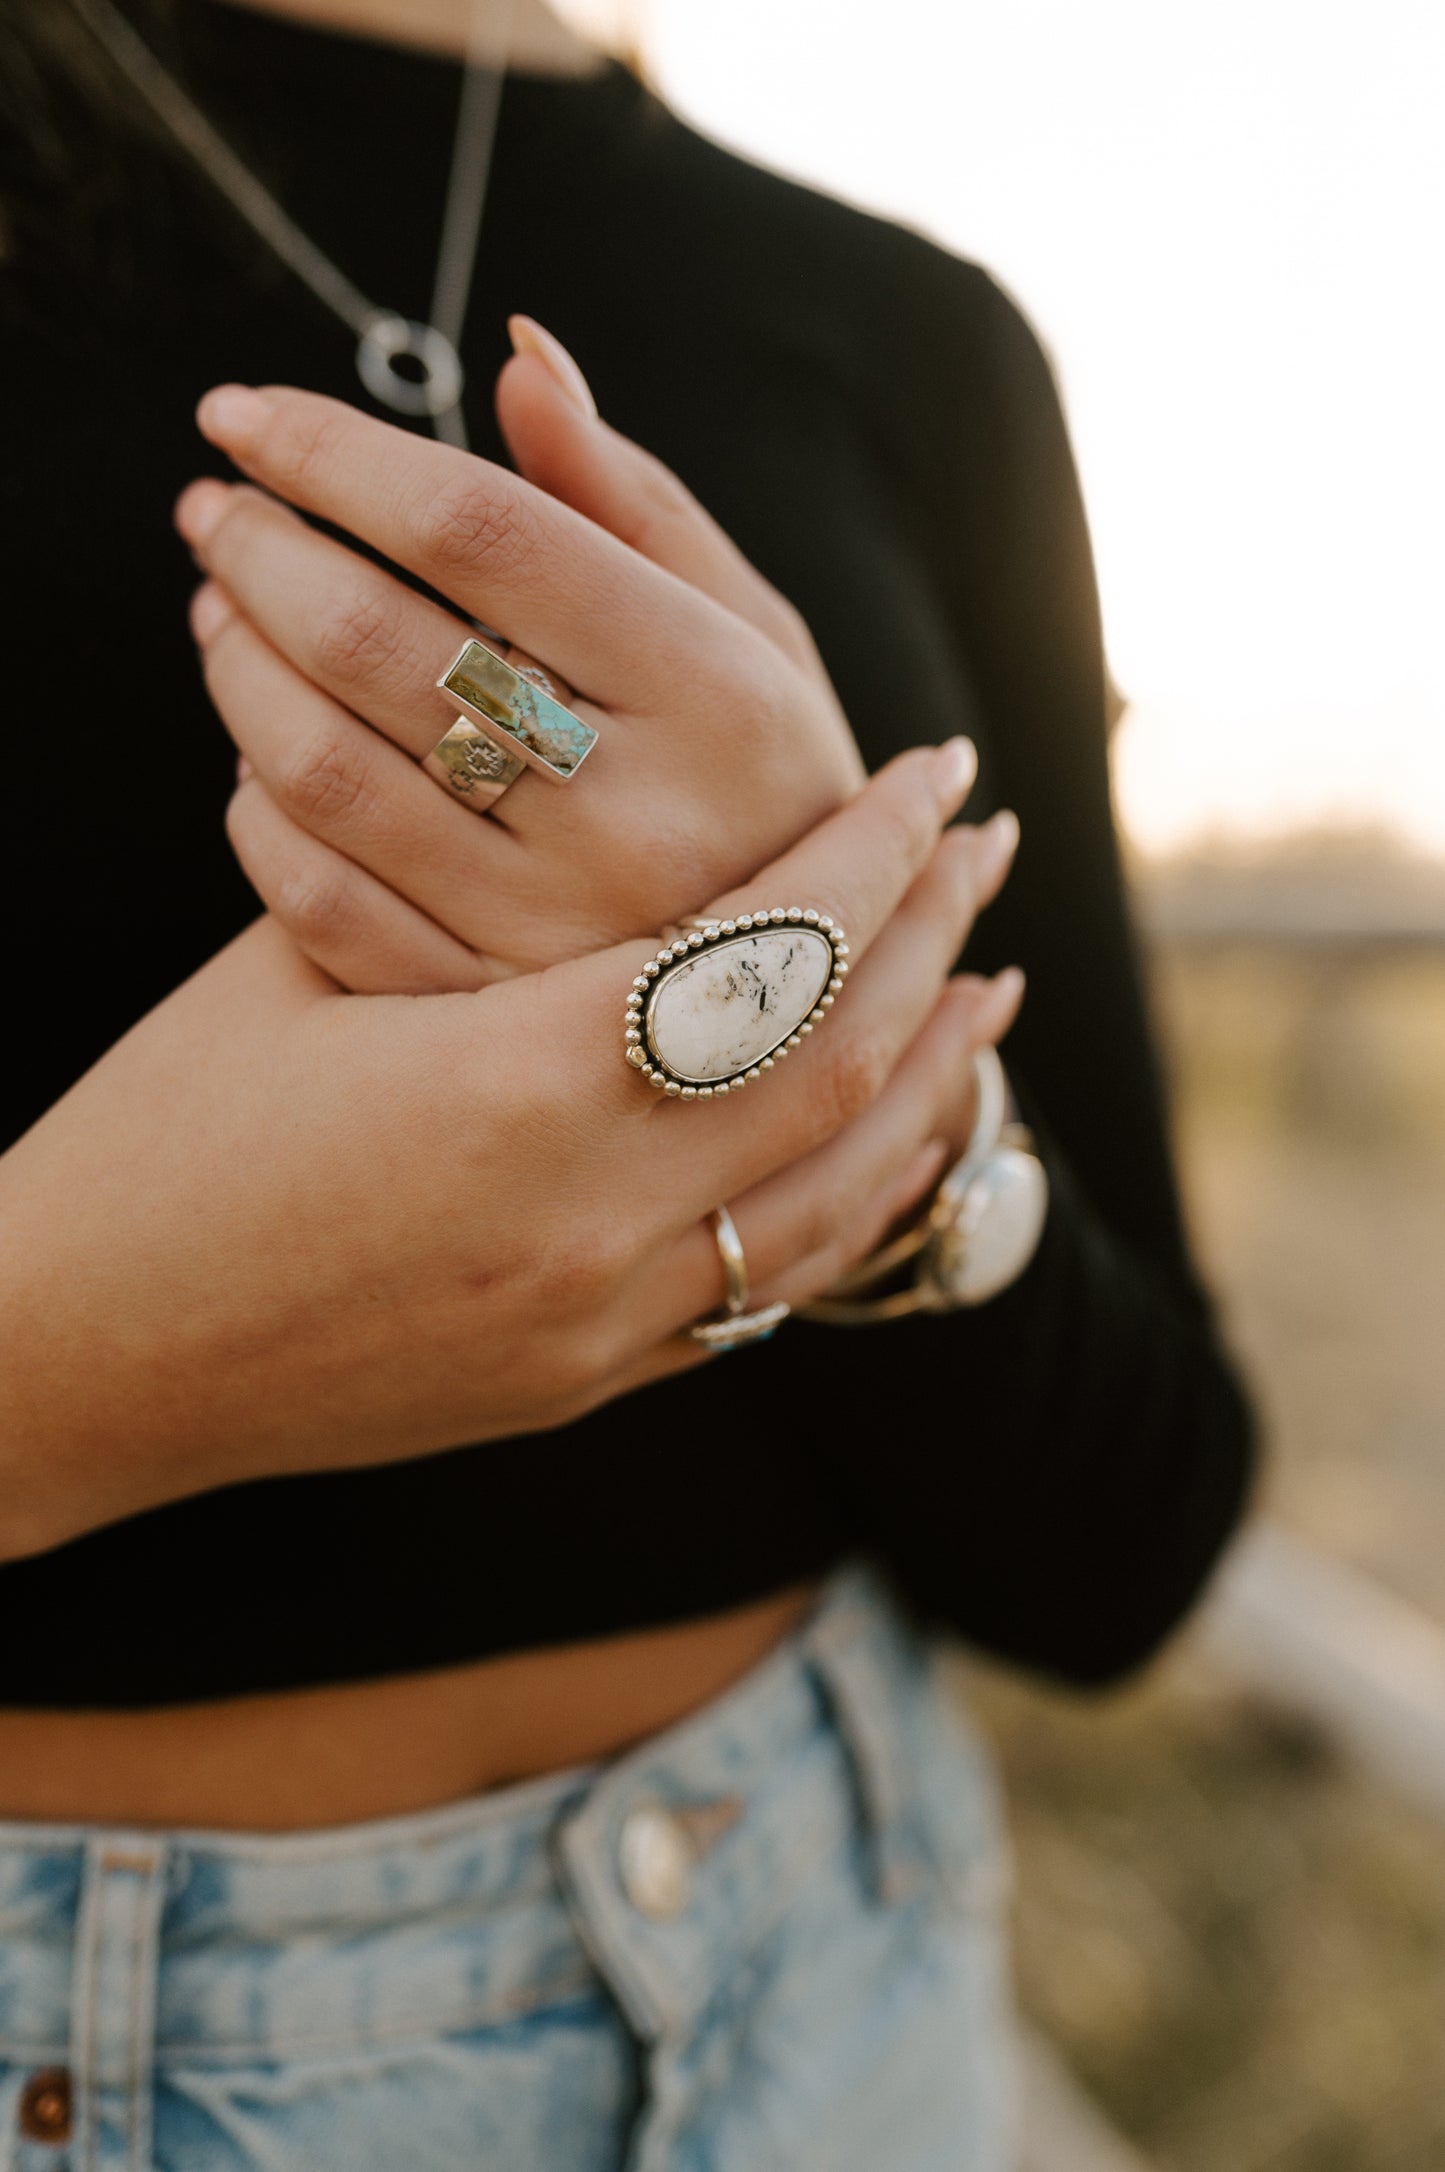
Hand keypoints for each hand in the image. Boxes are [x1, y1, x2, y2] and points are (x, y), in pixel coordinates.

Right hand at [0, 749, 1019, 1561]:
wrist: (87, 1356)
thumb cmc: (167, 1132)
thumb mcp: (303, 970)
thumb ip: (467, 891)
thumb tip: (585, 781)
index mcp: (512, 1088)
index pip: (769, 947)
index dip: (869, 849)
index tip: (935, 771)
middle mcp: (589, 1222)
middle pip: (842, 1063)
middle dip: (930, 937)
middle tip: (984, 848)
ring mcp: (602, 1324)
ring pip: (840, 1193)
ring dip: (930, 1076)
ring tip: (985, 984)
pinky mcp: (588, 1384)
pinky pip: (778, 1288)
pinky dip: (855, 1194)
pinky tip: (886, 1135)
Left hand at [175, 328, 868, 990]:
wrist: (809, 992)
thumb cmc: (765, 776)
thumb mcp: (751, 631)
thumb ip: (632, 499)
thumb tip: (519, 356)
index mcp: (716, 693)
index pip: (480, 530)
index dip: (336, 454)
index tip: (244, 416)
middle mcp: (641, 818)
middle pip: (379, 645)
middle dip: (259, 550)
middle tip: (214, 511)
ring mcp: (555, 936)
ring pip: (324, 771)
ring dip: (238, 667)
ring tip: (222, 611)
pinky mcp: (489, 1018)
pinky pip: (318, 902)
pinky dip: (256, 811)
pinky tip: (259, 753)